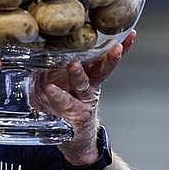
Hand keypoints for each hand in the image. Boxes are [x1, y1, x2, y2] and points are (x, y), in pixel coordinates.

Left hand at [31, 31, 135, 161]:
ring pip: (85, 84)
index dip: (117, 46)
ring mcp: (83, 100)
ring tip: (74, 66)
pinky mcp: (73, 113)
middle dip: (110, 58)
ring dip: (79, 74)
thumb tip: (39, 40)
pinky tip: (50, 89)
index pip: (104, 56)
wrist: (72, 135)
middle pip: (103, 68)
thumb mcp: (61, 78)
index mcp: (90, 72)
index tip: (129, 34)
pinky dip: (58, 95)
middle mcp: (91, 85)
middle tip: (113, 47)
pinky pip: (66, 102)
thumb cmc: (65, 100)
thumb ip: (55, 62)